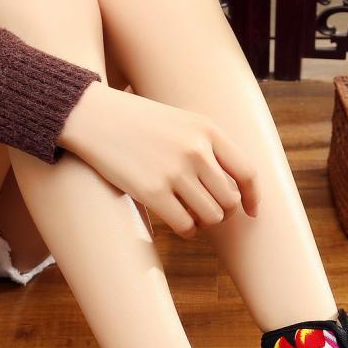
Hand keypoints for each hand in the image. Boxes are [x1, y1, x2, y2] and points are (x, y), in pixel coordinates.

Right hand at [59, 82, 259, 238]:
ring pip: (211, 216)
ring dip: (204, 222)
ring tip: (191, 215)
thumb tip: (234, 191)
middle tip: (208, 211)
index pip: (247, 173)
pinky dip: (187, 230)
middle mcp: (196, 151)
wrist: (94, 117)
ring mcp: (174, 172)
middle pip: (230, 200)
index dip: (253, 197)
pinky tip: (179, 222)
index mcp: (208, 131)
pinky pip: (186, 226)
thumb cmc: (139, 123)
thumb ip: (209, 148)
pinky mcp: (152, 192)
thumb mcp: (182, 123)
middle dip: (223, 212)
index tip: (251, 211)